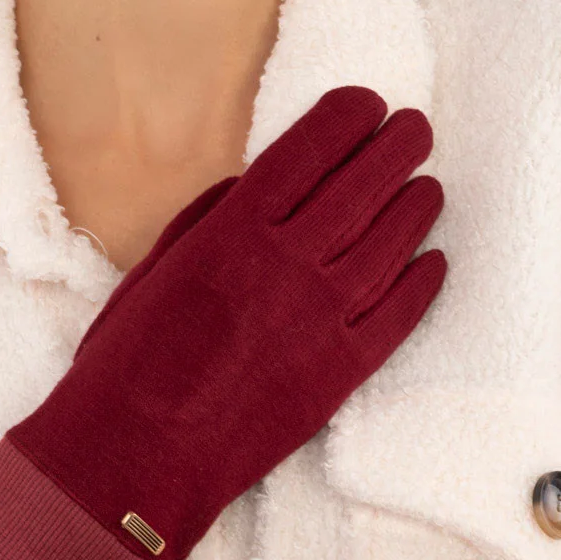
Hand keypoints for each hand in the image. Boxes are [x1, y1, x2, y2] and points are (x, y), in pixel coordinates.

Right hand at [0, 84, 446, 559]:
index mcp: (233, 231)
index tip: (368, 103)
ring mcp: (320, 320)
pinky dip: (421, 284)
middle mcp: (286, 265)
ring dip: (415, 208)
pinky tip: (433, 261)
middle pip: (362, 187)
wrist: (134, 456)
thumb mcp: (153, 268)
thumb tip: (254, 186)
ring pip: (390, 245)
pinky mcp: (340, 373)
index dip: (346, 118)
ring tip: (429, 186)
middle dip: (396, 149)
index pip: (308, 151)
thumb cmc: (127, 361)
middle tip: (415, 130)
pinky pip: (397, 316)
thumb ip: (209, 219)